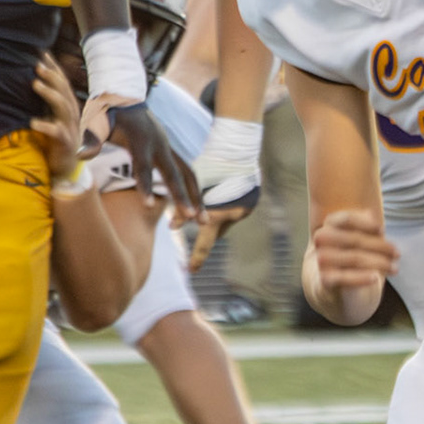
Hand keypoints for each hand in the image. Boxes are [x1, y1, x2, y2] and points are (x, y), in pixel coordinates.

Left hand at [29, 54, 83, 178]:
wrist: (67, 167)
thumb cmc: (56, 139)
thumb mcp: (52, 117)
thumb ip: (46, 102)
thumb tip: (33, 81)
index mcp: (68, 107)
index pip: (62, 83)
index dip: (54, 68)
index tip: (42, 53)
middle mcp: (71, 114)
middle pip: (64, 91)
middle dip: (52, 77)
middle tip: (37, 65)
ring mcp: (70, 127)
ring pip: (63, 107)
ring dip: (50, 94)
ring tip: (35, 84)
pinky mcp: (65, 142)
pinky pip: (55, 132)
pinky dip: (45, 126)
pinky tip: (33, 122)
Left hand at [82, 95, 204, 226]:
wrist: (125, 96)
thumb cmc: (108, 112)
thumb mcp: (96, 122)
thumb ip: (91, 139)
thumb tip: (80, 156)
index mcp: (140, 139)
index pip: (143, 166)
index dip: (145, 185)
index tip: (148, 206)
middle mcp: (160, 145)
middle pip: (174, 174)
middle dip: (183, 197)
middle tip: (190, 219)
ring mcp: (169, 148)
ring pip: (189, 175)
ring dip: (197, 197)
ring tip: (203, 221)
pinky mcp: (171, 152)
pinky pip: (187, 173)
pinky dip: (193, 191)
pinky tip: (195, 208)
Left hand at [187, 117, 263, 271]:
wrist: (236, 151)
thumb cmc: (210, 167)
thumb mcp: (192, 190)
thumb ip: (183, 210)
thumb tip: (172, 227)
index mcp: (217, 216)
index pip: (204, 244)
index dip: (197, 258)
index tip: (190, 271)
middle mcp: (233, 216)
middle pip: (217, 232)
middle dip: (208, 231)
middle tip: (201, 226)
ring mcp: (245, 209)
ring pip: (226, 220)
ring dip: (218, 216)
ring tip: (214, 200)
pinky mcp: (251, 200)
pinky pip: (236, 209)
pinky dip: (228, 205)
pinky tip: (225, 193)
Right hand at [310, 210, 397, 296]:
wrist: (336, 276)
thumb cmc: (353, 249)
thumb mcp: (359, 233)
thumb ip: (364, 223)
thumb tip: (370, 214)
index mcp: (329, 223)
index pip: (348, 219)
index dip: (367, 224)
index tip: (382, 230)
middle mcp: (321, 238)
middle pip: (356, 239)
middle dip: (381, 247)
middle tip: (398, 254)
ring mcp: (322, 258)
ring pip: (355, 258)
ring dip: (379, 263)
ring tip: (394, 268)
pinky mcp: (325, 278)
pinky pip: (345, 277)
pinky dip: (361, 278)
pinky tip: (375, 278)